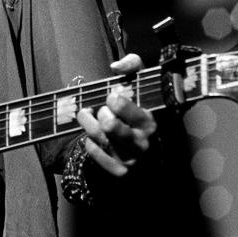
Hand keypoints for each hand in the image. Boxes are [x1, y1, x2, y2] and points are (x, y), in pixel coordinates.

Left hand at [76, 53, 156, 175]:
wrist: (145, 142)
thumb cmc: (138, 106)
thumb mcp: (141, 81)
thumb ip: (132, 65)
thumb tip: (115, 66)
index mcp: (149, 121)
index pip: (122, 106)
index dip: (113, 99)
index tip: (112, 98)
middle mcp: (142, 142)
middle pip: (108, 124)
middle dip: (100, 113)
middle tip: (102, 110)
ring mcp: (131, 158)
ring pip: (97, 136)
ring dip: (88, 122)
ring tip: (89, 116)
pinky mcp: (119, 171)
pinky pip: (93, 152)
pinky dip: (89, 141)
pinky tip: (94, 136)